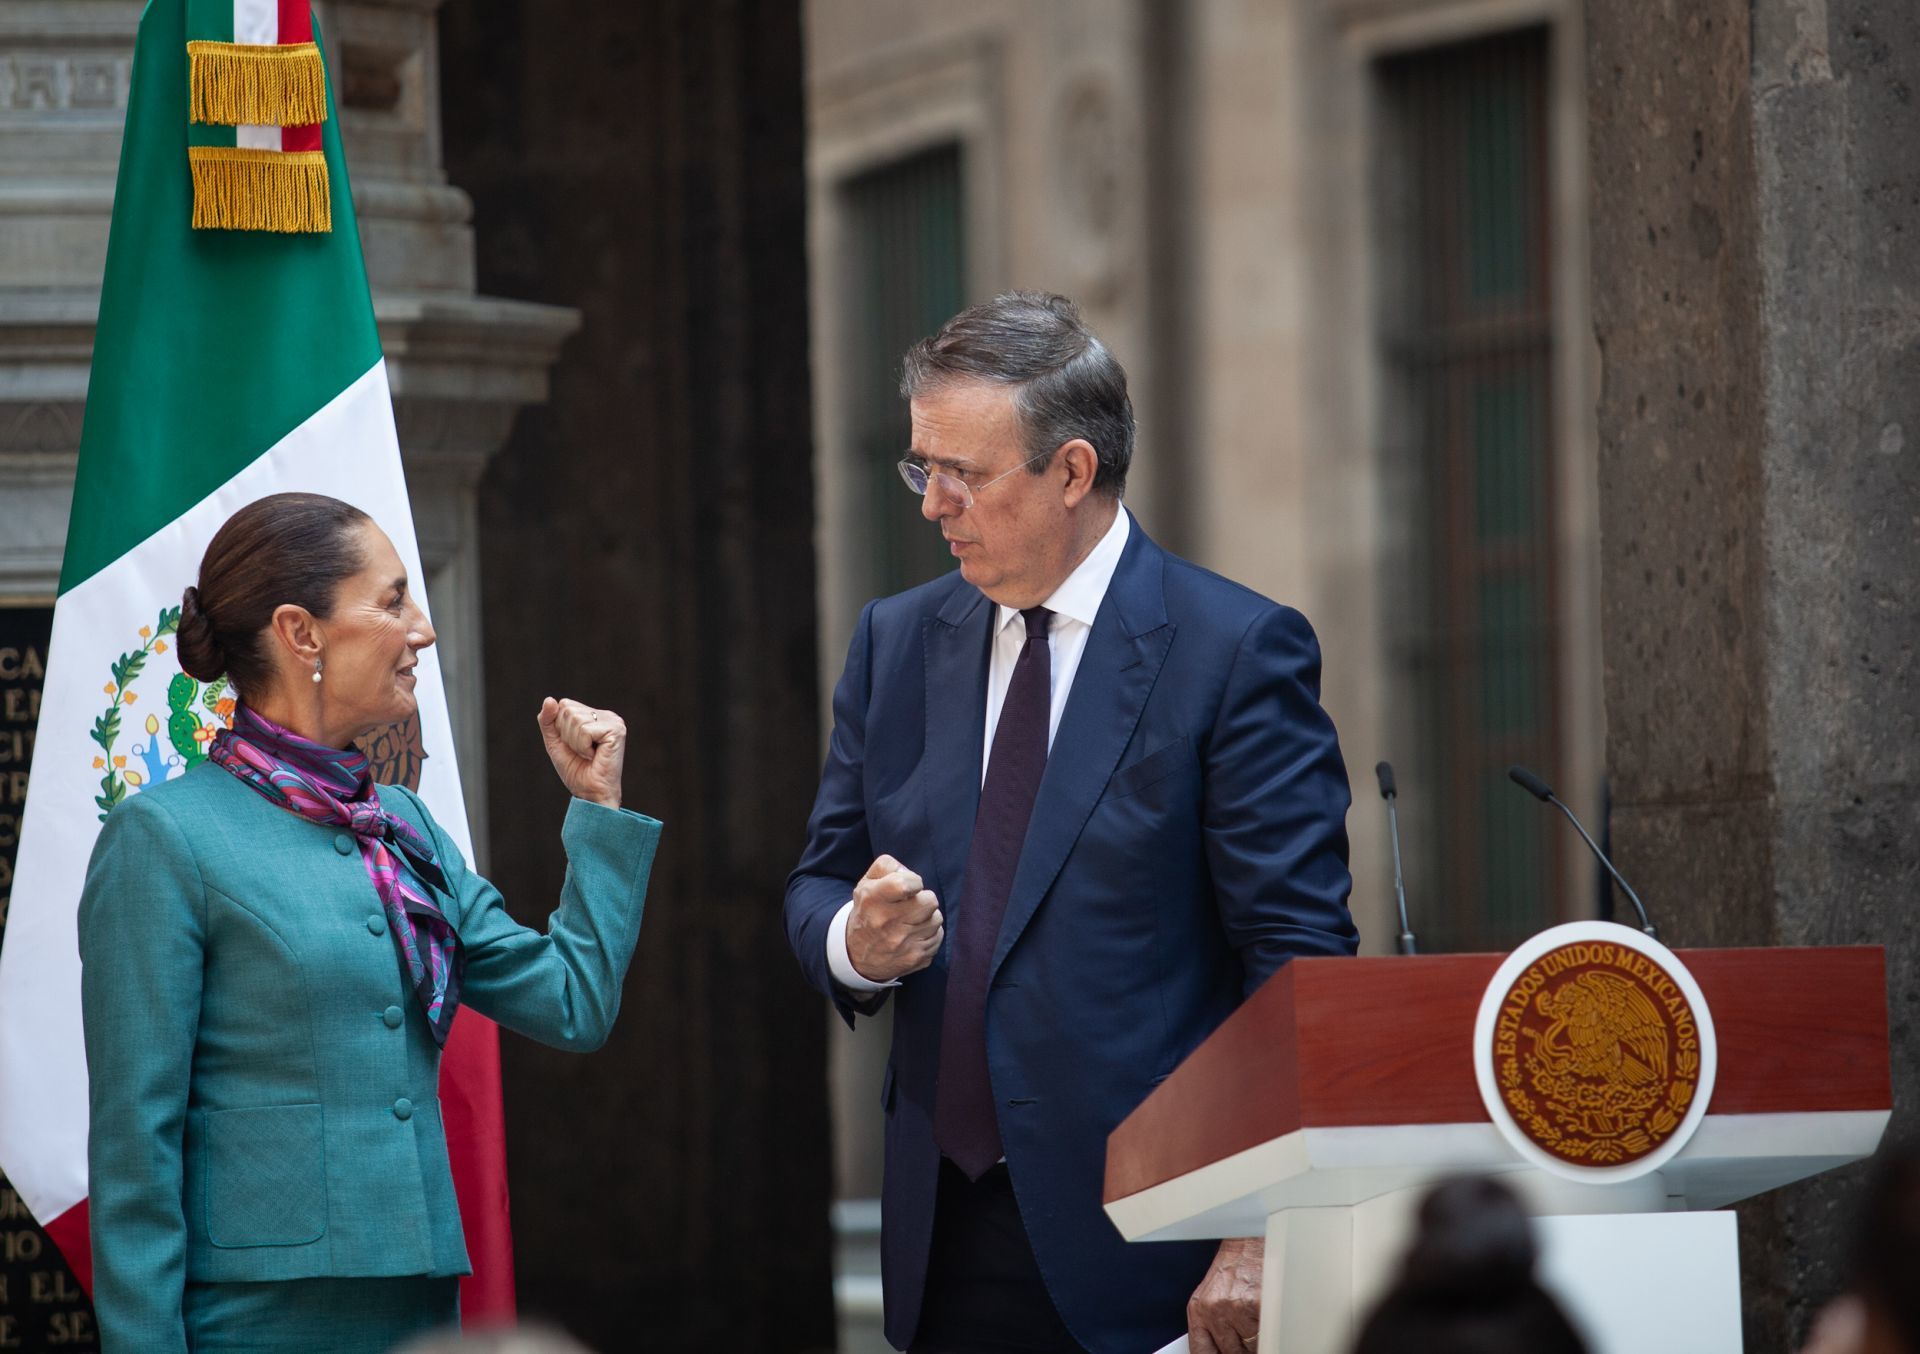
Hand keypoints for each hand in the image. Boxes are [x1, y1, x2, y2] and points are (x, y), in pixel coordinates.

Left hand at [537, 697, 624, 809]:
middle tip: (581, 752)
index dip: (560, 728)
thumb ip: (548, 721)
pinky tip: (594, 756)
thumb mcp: (555, 742)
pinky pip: (585, 731)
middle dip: (567, 735)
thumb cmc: (576, 770)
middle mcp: (606, 715)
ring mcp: (613, 721)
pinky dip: (583, 747)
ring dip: (575, 743)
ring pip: (576, 719)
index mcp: (594, 715)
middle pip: (568, 710)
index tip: (573, 745)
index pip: (564, 705)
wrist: (590, 793)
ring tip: (588, 755)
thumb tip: (549, 699)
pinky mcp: (616, 730)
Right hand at [846, 854, 942, 982]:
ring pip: (937, 919)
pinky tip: (913, 936)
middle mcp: (887, 923)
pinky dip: (929, 935)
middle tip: (912, 905)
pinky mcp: (915, 958)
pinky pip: (938, 937)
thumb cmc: (868, 913)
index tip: (911, 887)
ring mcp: (903, 943)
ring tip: (911, 921)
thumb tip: (908, 872)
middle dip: (924, 900)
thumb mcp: (865, 885)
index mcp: (873, 900)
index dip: (914, 881)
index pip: (904, 884)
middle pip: (930, 901)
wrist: (858, 956)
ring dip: (928, 918)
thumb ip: (886, 867)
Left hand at [1188, 1237, 1262, 1352]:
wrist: (1251, 1238)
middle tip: (1247, 1327)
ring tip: (1257, 1314)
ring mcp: (1234, 1307)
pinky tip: (1265, 1309)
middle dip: (1242, 1345)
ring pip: (1251, 1346)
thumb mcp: (1215, 1294)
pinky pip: (1266, 1333)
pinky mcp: (1256, 1305)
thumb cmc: (1236, 1263)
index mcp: (1199, 1308)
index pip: (1201, 1351)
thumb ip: (1214, 1324)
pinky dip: (1269, 1325)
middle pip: (1230, 1352)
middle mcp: (1213, 1308)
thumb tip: (1224, 1350)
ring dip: (1258, 1336)